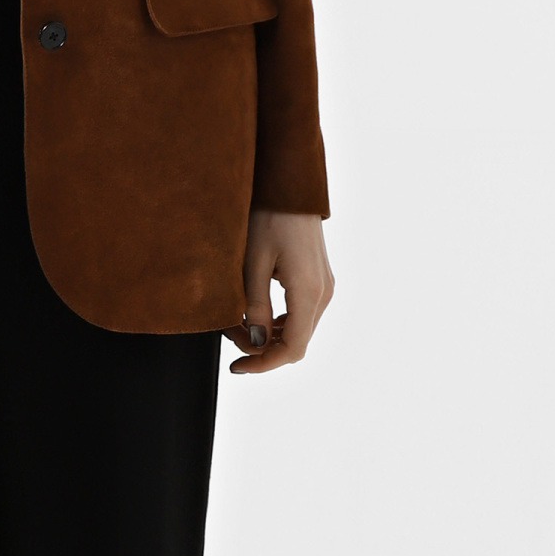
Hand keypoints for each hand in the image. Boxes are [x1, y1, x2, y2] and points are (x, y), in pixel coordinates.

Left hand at [228, 208, 333, 374]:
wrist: (290, 189)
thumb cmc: (268, 218)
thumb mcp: (252, 263)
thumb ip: (255, 307)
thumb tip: (256, 343)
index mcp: (308, 292)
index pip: (293, 348)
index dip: (264, 364)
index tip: (237, 366)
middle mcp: (323, 294)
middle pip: (297, 343)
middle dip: (263, 350)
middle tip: (230, 339)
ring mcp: (324, 288)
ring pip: (300, 330)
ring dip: (271, 337)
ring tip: (237, 326)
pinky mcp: (320, 281)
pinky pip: (302, 314)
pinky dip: (280, 323)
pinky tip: (257, 315)